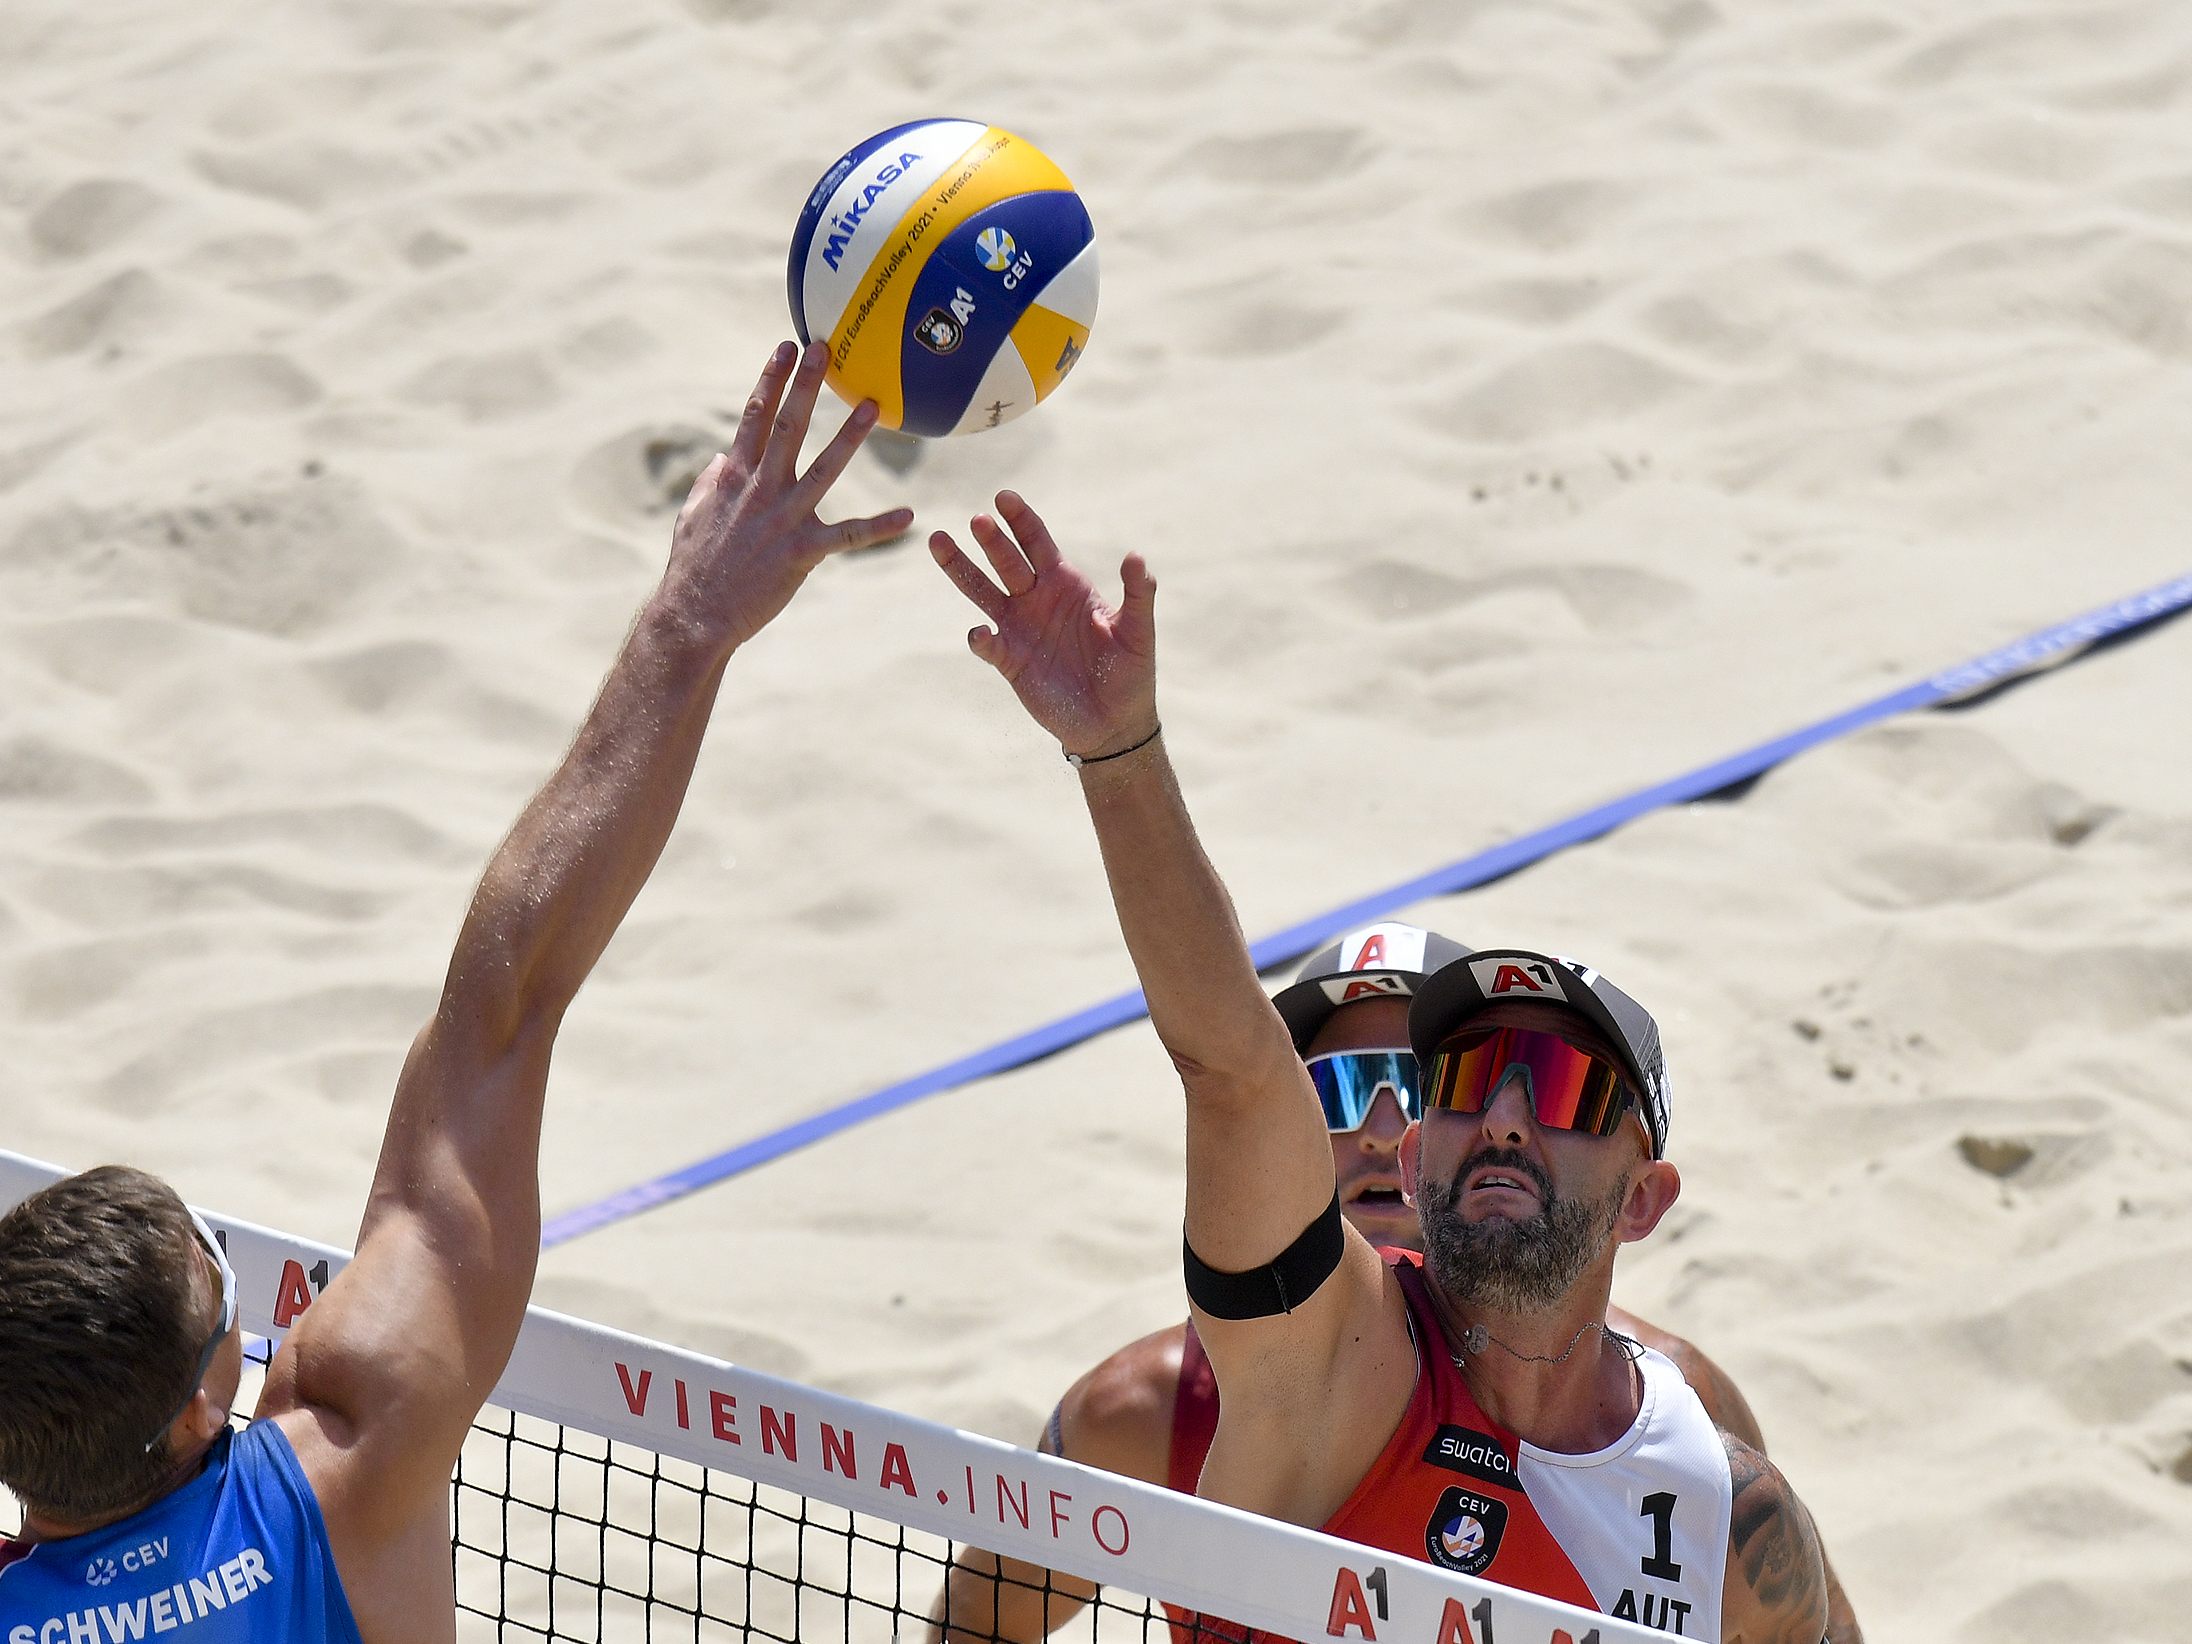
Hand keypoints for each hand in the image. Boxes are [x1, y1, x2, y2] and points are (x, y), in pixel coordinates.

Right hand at [667, 340, 913, 649]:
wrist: (695, 613)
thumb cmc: (694, 566)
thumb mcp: (694, 514)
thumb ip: (712, 482)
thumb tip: (724, 458)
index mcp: (735, 476)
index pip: (755, 415)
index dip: (772, 378)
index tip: (785, 346)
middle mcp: (760, 489)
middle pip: (788, 426)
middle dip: (807, 384)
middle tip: (826, 348)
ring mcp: (783, 519)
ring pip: (824, 470)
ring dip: (850, 437)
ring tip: (874, 407)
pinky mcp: (801, 553)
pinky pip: (848, 536)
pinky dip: (879, 526)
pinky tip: (908, 515)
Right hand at [929, 494, 1157, 759]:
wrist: (1113, 723)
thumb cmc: (1130, 673)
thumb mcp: (1138, 632)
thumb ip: (1138, 595)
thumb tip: (1136, 556)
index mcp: (1065, 584)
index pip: (1037, 543)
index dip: (1021, 520)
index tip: (1004, 497)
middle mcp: (1036, 599)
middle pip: (1006, 561)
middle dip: (992, 540)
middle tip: (977, 520)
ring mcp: (1019, 628)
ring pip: (981, 591)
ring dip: (961, 569)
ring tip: (938, 542)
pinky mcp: (1009, 662)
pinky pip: (987, 645)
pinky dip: (981, 639)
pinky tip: (980, 633)